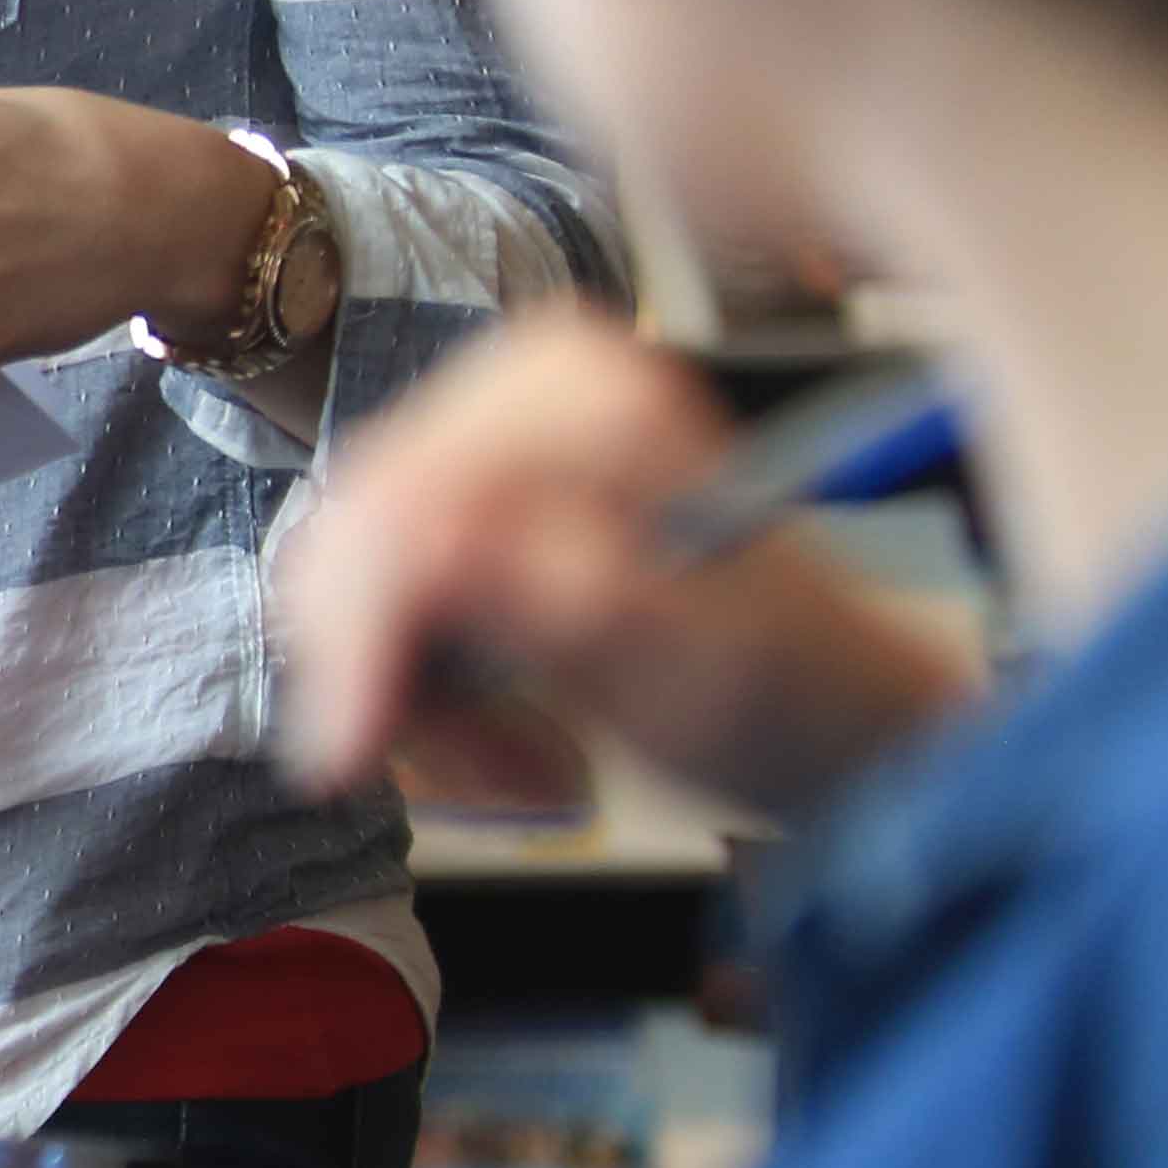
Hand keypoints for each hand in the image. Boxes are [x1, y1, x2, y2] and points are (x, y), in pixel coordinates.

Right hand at [269, 313, 981, 809]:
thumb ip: (575, 596)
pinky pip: (365, 600)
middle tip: (494, 778)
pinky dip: (410, 686)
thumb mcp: (699, 658)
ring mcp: (475, 443)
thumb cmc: (794, 688)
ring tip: (518, 765)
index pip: (402, 498)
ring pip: (342, 578)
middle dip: (393, 675)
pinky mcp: (452, 502)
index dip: (360, 632)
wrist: (825, 711)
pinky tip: (490, 730)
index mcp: (580, 390)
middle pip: (356, 534)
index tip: (351, 755)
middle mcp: (511, 389)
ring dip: (406, 696)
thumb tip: (433, 549)